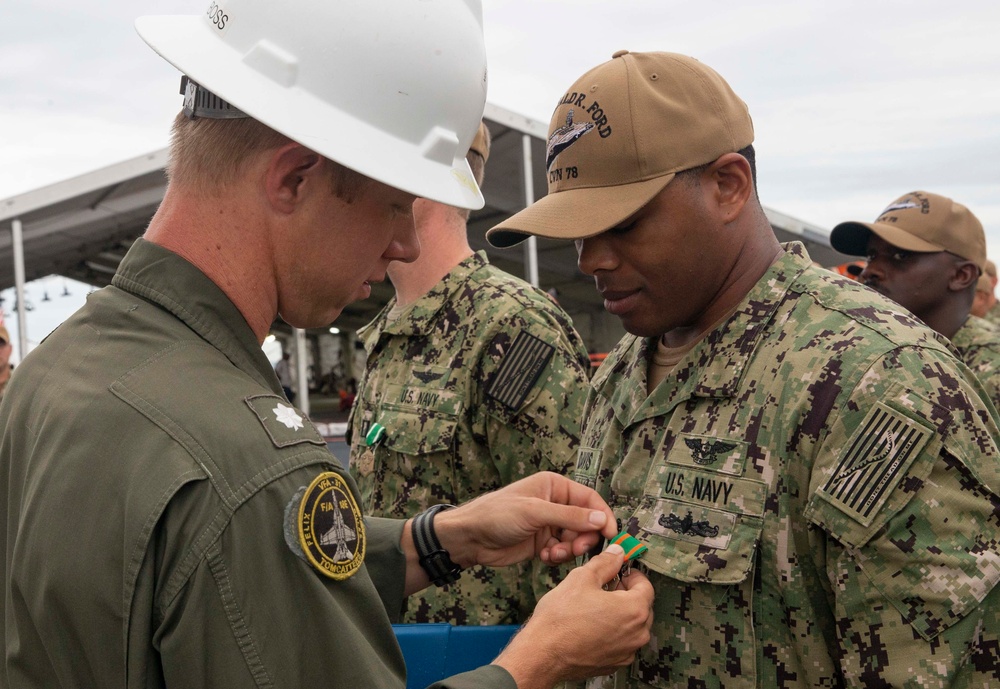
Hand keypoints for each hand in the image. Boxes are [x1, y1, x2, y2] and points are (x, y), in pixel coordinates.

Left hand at [435, 472, 617, 568]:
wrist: (470, 538)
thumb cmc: (498, 515)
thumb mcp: (535, 512)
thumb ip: (569, 516)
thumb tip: (602, 520)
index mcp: (555, 486)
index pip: (590, 500)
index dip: (602, 517)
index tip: (610, 536)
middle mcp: (555, 503)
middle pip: (586, 522)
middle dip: (583, 537)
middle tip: (575, 549)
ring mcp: (549, 524)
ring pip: (575, 539)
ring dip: (569, 550)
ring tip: (553, 555)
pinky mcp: (542, 543)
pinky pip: (562, 551)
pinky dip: (557, 557)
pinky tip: (544, 558)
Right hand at [493, 544, 654, 688]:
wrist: (543, 654)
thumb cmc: (561, 618)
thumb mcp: (582, 578)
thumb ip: (605, 563)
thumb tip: (617, 553)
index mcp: (634, 610)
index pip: (646, 586)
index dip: (630, 574)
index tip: (617, 571)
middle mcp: (637, 634)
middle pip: (642, 606)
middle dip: (626, 594)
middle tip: (604, 587)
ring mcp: (627, 652)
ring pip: (632, 626)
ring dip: (620, 614)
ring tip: (595, 607)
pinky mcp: (615, 664)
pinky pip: (621, 643)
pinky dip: (612, 632)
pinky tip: (591, 626)